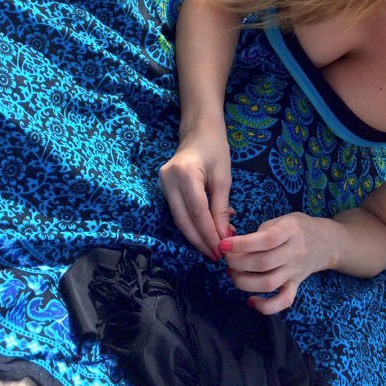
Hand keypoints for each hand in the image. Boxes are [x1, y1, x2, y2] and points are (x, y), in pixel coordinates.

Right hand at [159, 126, 234, 259]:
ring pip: (179, 219)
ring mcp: (162, 184)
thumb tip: (223, 237)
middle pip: (183, 220)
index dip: (209, 234)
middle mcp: (168, 181)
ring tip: (214, 247)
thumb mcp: (223, 177)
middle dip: (200, 241)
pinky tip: (208, 231)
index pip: (197, 212)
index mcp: (185, 174)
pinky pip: (178, 211)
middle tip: (216, 256)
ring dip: (197, 235)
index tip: (221, 251)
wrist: (198, 129)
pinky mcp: (163, 188)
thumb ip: (221, 207)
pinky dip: (193, 223)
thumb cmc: (215, 148)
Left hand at [220, 212, 334, 314]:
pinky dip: (265, 307)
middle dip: (238, 263)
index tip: (224, 245)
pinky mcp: (296, 285)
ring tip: (233, 273)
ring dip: (244, 282)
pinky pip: (283, 301)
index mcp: (291, 231)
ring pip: (269, 283)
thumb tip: (235, 245)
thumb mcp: (282, 219)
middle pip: (263, 263)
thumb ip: (262, 231)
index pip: (266, 240)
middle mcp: (294, 252)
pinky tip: (250, 301)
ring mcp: (295, 271)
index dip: (242, 244)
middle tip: (227, 258)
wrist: (326, 242)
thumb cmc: (298, 227)